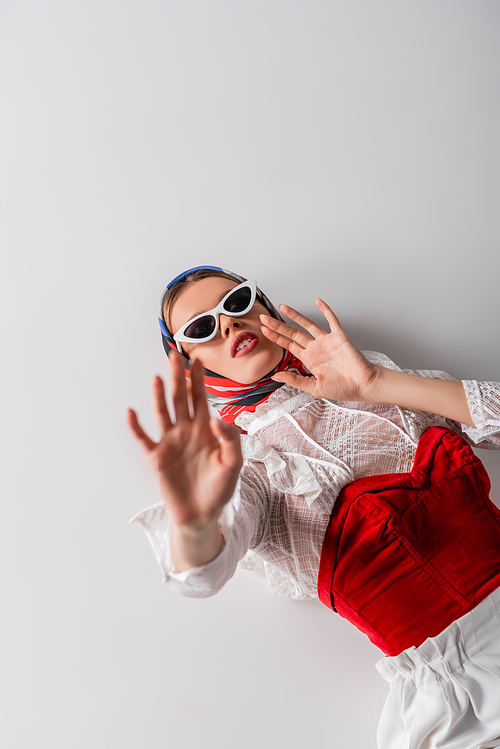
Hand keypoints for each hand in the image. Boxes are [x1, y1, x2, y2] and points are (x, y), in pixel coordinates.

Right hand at [127, 352, 242, 529]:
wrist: (202, 514)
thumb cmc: (220, 488)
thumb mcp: (234, 463)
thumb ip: (231, 439)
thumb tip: (218, 417)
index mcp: (206, 430)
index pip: (201, 398)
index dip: (198, 379)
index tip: (197, 359)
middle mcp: (186, 431)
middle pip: (180, 398)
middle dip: (178, 377)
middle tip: (174, 355)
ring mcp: (170, 443)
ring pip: (163, 413)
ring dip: (159, 396)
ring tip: (158, 378)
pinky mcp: (157, 458)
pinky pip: (144, 439)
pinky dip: (136, 426)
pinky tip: (131, 412)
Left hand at [260, 299, 378, 402]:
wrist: (363, 385)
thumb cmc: (343, 388)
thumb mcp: (314, 388)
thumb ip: (295, 380)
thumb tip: (275, 376)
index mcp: (309, 360)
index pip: (288, 345)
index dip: (276, 337)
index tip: (264, 331)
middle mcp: (316, 348)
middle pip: (293, 333)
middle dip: (278, 326)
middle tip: (264, 318)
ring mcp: (327, 341)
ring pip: (308, 324)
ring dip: (295, 315)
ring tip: (282, 307)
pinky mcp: (339, 337)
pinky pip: (331, 320)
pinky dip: (325, 310)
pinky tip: (318, 301)